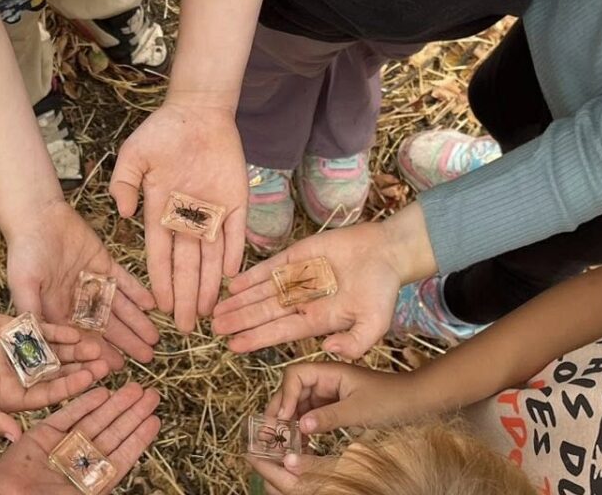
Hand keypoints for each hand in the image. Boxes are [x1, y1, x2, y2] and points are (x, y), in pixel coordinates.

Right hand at [0, 310, 113, 440]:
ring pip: (55, 352)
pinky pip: (41, 332)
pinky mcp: (15, 331)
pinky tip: (75, 331)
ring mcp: (20, 353)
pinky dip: (57, 331)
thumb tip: (15, 438)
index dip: (71, 387)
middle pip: (58, 374)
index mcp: (14, 396)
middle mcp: (21, 376)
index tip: (92, 380)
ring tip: (97, 345)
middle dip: (81, 369)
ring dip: (75, 350)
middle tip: (106, 363)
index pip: (50, 394)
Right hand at [0, 383, 162, 494]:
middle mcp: (79, 461)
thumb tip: (138, 481)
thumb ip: (105, 484)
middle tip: (152, 394)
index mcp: (91, 481)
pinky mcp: (41, 434)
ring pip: (94, 420)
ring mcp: (61, 446)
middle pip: (112, 433)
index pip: (122, 455)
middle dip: (132, 414)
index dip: (139, 437)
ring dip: (115, 404)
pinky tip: (102, 391)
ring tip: (135, 388)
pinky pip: (67, 415)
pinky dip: (84, 403)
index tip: (155, 419)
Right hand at [6, 203, 159, 364]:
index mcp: (56, 311)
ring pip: (118, 307)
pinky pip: (124, 281)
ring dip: (136, 322)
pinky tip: (152, 304)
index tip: (116, 367)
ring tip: (154, 339)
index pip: (81, 338)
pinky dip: (138, 292)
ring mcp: (92, 283)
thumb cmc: (24, 250)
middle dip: (125, 342)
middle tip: (146, 358)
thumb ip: (32, 311)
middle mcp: (76, 302)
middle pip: (105, 327)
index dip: (99, 353)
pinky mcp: (103, 264)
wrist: (36, 215)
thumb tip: (38, 342)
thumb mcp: (23, 284)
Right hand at [111, 100, 248, 332]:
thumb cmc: (161, 132)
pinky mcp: (236, 203)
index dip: (160, 281)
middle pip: (186, 265)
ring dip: (209, 284)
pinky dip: (235, 253)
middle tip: (186, 326)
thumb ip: (123, 183)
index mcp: (160, 212)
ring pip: (211, 257)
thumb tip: (123, 214)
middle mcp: (187, 219)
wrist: (198, 111)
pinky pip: (236, 233)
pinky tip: (231, 276)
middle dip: (185, 295)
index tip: (159, 307)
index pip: (159, 255)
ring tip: (207, 312)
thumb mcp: (133, 155)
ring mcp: (213, 213)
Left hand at [212, 220, 414, 359]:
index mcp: (317, 320)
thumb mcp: (374, 324)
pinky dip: (251, 275)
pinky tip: (233, 284)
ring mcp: (297, 278)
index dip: (256, 338)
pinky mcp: (297, 256)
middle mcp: (302, 301)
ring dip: (239, 301)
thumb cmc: (383, 289)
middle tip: (214, 328)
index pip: (279, 332)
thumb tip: (328, 350)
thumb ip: (355, 343)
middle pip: (263, 313)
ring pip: (261, 292)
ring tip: (216, 310)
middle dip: (239, 321)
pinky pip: (269, 268)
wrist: (388, 252)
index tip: (233, 345)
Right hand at [248, 362, 428, 491]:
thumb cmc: (391, 399)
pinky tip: (301, 445)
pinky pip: (311, 417)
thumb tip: (301, 426)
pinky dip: (303, 429)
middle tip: (271, 436)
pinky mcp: (334, 407)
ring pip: (299, 406)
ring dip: (290, 423)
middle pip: (292, 391)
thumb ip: (328, 417)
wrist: (416, 403)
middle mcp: (326, 380)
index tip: (284, 418)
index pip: (295, 375)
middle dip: (280, 411)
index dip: (285, 395)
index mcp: (330, 371)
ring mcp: (329, 394)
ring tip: (282, 444)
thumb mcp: (358, 410)